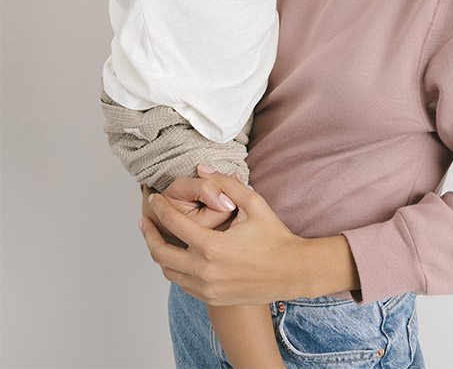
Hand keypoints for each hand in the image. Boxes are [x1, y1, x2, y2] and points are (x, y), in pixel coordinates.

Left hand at [139, 168, 359, 304]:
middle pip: (160, 253)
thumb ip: (225, 184)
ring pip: (169, 272)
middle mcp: (205, 271)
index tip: (154, 198)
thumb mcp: (253, 203)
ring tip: (158, 237)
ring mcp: (207, 288)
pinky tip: (178, 255)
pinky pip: (183, 284)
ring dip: (160, 252)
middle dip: (149, 233)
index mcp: (213, 246)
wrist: (292, 272)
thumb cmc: (275, 236)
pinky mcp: (212, 299)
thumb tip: (201, 169)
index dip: (159, 208)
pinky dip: (175, 269)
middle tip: (145, 220)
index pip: (173, 223)